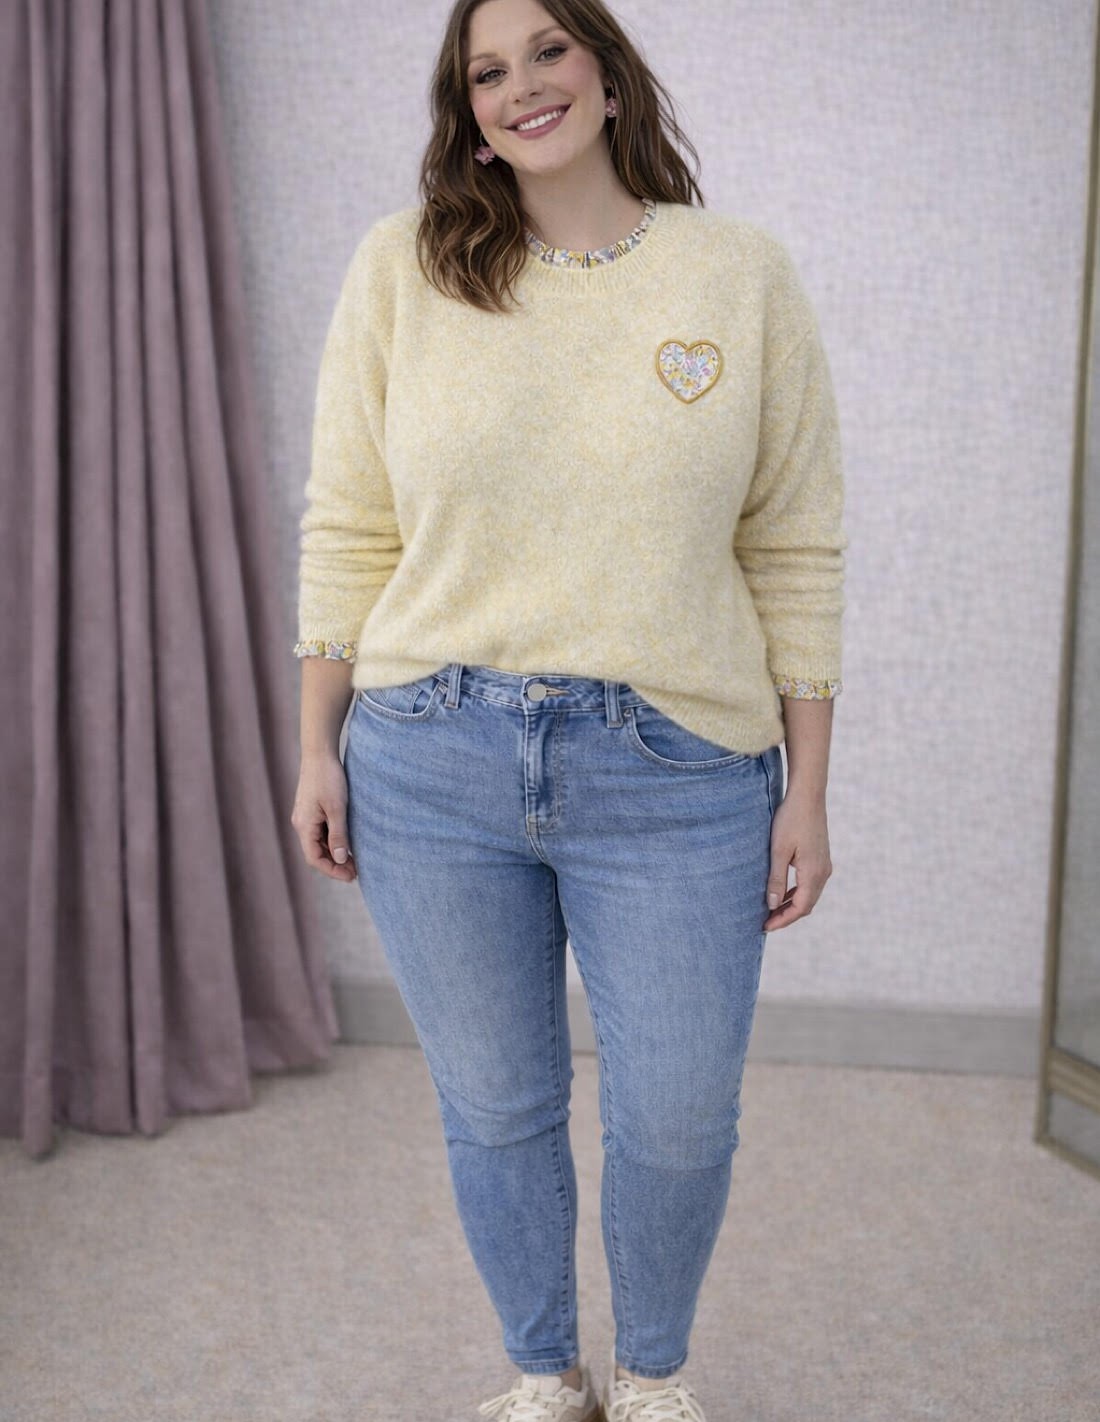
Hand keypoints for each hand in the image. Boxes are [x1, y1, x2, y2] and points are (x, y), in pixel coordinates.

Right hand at [291, 752, 357, 882]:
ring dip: (334, 853)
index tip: (351, 876)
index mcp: (304, 826)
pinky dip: (333, 841)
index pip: (314, 858)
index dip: (332, 870)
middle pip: (316, 853)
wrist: (319, 753)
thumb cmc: (328, 778)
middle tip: (356, 871)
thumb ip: (338, 835)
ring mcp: (306, 816)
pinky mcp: (312, 809)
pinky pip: (321, 832)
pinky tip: (347, 842)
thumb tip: (339, 859)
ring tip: (354, 860)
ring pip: (319, 843)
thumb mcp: (337, 808)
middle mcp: (301, 823)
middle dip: (335, 864)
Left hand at [763, 788, 831, 930]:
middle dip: (787, 916)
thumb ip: (776, 879)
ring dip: (792, 905)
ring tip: (772, 911)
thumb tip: (772, 906)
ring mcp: (824, 865)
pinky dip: (797, 892)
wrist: (808, 796)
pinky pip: (810, 884)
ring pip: (809, 895)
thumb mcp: (778, 851)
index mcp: (813, 873)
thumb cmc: (790, 820)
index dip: (783, 920)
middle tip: (766, 923)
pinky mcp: (821, 858)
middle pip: (807, 905)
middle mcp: (823, 872)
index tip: (765, 927)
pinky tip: (782, 893)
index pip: (800, 908)